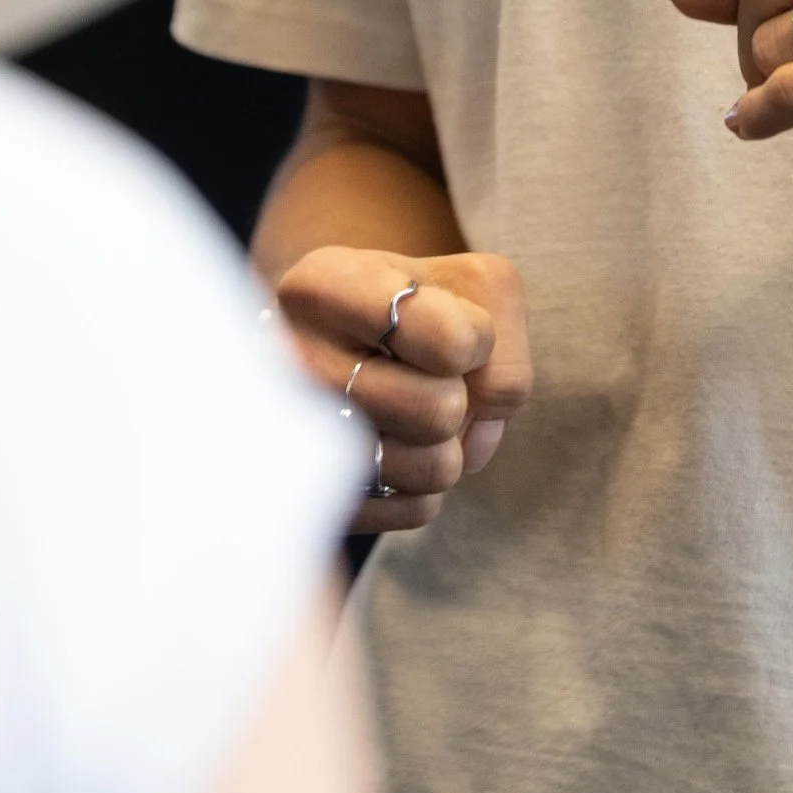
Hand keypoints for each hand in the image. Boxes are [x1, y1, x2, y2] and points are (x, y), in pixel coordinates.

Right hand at [270, 247, 532, 532]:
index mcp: (322, 285)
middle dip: (460, 395)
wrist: (331, 338)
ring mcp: (291, 440)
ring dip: (448, 443)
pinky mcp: (313, 499)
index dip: (476, 339)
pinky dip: (427, 480)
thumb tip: (471, 444)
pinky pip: (418, 508)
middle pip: (442, 411)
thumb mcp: (469, 284)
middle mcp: (290, 362)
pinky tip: (395, 444)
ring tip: (410, 410)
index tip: (445, 322)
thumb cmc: (414, 305)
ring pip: (435, 469)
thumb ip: (502, 352)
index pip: (452, 342)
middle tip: (426, 373)